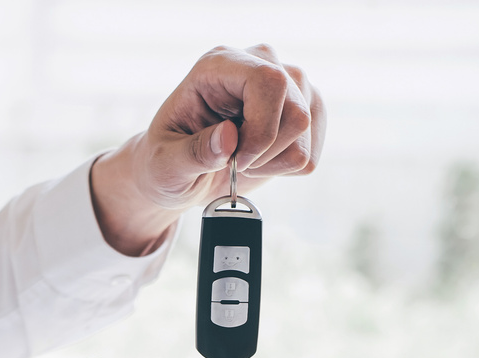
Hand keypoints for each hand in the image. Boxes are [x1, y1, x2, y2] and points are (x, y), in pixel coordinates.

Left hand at [90, 44, 324, 255]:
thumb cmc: (167, 162)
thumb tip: (229, 137)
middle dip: (266, 151)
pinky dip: (286, 167)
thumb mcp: (166, 165)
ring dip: (275, 160)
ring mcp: (288, 84)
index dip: (262, 128)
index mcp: (218, 65)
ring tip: (244, 159)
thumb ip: (194, 153)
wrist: (182, 173)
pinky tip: (260, 160)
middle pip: (295, 111)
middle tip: (233, 162)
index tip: (237, 158)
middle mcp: (258, 64)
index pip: (268, 80)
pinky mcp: (305, 108)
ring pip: (307, 129)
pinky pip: (312, 150)